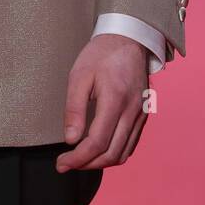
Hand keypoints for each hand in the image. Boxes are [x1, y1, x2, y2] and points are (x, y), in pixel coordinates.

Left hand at [56, 33, 150, 172]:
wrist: (129, 40)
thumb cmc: (100, 55)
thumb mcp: (79, 75)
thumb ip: (74, 108)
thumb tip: (70, 139)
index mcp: (115, 100)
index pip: (97, 142)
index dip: (78, 158)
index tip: (61, 163)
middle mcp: (132, 112)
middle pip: (111, 153)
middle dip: (87, 164)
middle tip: (67, 164)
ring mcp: (140, 115)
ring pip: (123, 153)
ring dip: (101, 162)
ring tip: (80, 159)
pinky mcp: (143, 115)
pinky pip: (130, 144)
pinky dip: (114, 153)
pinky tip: (98, 150)